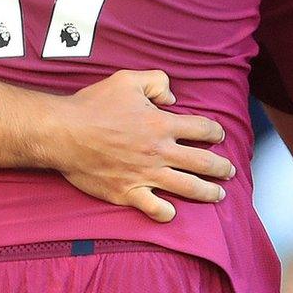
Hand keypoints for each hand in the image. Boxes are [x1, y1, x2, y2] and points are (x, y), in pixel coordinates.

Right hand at [43, 70, 234, 222]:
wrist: (63, 133)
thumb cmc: (93, 105)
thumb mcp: (127, 80)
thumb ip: (156, 82)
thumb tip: (172, 98)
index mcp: (162, 124)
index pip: (202, 129)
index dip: (215, 131)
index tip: (218, 135)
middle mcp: (159, 152)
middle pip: (203, 162)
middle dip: (221, 168)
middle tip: (228, 170)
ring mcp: (145, 175)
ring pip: (188, 188)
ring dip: (208, 192)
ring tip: (218, 195)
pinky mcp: (128, 192)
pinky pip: (155, 208)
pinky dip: (166, 212)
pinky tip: (171, 212)